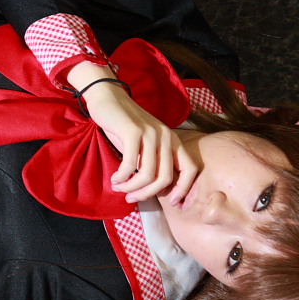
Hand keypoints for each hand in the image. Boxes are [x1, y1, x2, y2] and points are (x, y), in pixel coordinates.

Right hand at [67, 62, 196, 203]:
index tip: (171, 202)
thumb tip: (152, 190)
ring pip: (147, 175)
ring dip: (131, 187)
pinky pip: (129, 165)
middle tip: (130, 198)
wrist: (108, 97)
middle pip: (165, 178)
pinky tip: (114, 178)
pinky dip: (121, 177)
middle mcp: (166, 136)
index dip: (183, 189)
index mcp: (173, 140)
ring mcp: (150, 133)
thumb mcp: (144, 144)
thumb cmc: (124, 126)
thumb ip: (152, 162)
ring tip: (119, 187)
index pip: (190, 169)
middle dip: (146, 194)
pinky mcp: (133, 132)